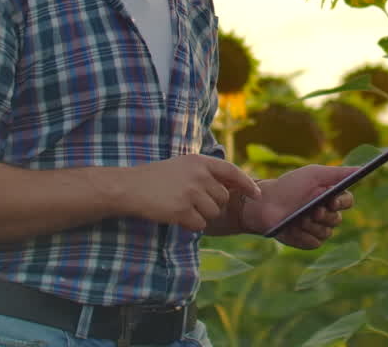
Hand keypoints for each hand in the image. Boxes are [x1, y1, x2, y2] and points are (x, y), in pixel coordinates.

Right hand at [118, 155, 260, 231]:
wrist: (130, 187)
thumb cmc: (156, 178)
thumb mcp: (183, 166)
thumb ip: (206, 173)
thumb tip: (230, 188)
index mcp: (200, 161)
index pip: (232, 171)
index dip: (247, 184)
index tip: (257, 194)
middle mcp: (199, 175)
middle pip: (223, 198)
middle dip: (212, 205)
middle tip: (191, 202)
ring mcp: (191, 192)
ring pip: (213, 213)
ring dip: (201, 215)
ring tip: (181, 207)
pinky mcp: (182, 210)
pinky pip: (200, 224)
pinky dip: (190, 225)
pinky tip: (176, 216)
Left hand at [243, 165, 356, 248]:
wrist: (265, 204)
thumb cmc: (288, 186)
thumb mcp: (313, 175)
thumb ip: (337, 173)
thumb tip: (360, 168)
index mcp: (330, 196)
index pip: (347, 201)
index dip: (342, 202)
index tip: (332, 200)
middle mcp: (326, 213)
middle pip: (338, 219)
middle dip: (324, 215)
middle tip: (312, 210)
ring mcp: (317, 228)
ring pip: (326, 232)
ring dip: (311, 225)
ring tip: (297, 218)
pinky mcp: (307, 241)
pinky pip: (315, 242)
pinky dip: (303, 235)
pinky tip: (293, 228)